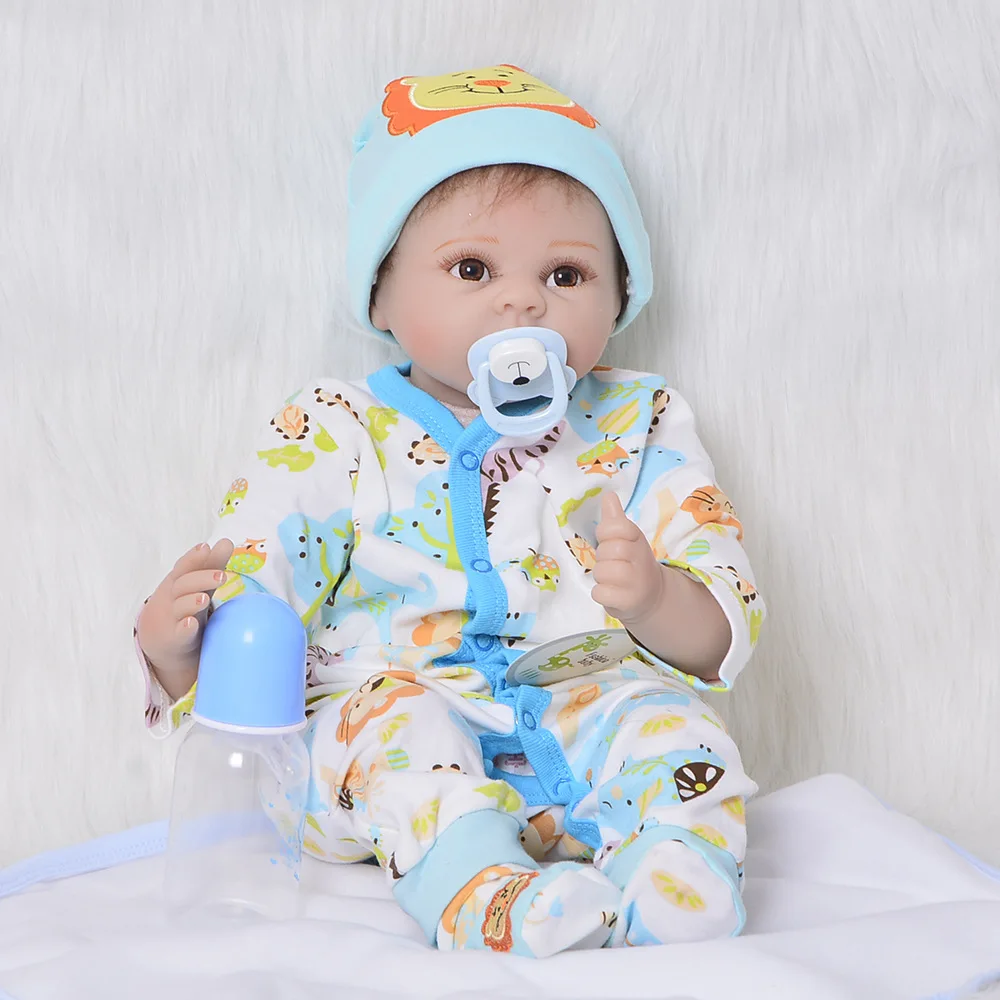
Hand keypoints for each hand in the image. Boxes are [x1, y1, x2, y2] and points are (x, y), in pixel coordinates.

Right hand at [137, 539, 233, 675]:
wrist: (161, 637)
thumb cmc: (183, 602)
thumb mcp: (197, 583)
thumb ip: (212, 563)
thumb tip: (226, 541)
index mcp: (180, 580)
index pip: (185, 566)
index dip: (194, 557)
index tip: (206, 547)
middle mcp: (174, 596)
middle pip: (184, 584)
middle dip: (202, 578)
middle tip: (221, 576)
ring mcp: (173, 617)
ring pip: (180, 607)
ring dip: (192, 601)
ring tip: (204, 598)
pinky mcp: (175, 637)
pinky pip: (179, 632)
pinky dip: (184, 628)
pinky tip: (191, 623)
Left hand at [591, 493, 663, 624]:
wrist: (652, 597)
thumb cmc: (632, 563)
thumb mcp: (627, 539)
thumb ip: (615, 519)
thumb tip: (608, 495)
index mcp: (637, 539)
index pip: (616, 526)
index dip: (607, 533)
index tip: (611, 539)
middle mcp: (640, 559)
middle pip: (607, 550)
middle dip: (603, 557)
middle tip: (613, 563)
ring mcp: (636, 582)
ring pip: (602, 571)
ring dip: (601, 576)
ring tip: (613, 579)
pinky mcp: (629, 601)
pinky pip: (599, 592)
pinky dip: (600, 593)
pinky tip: (611, 592)